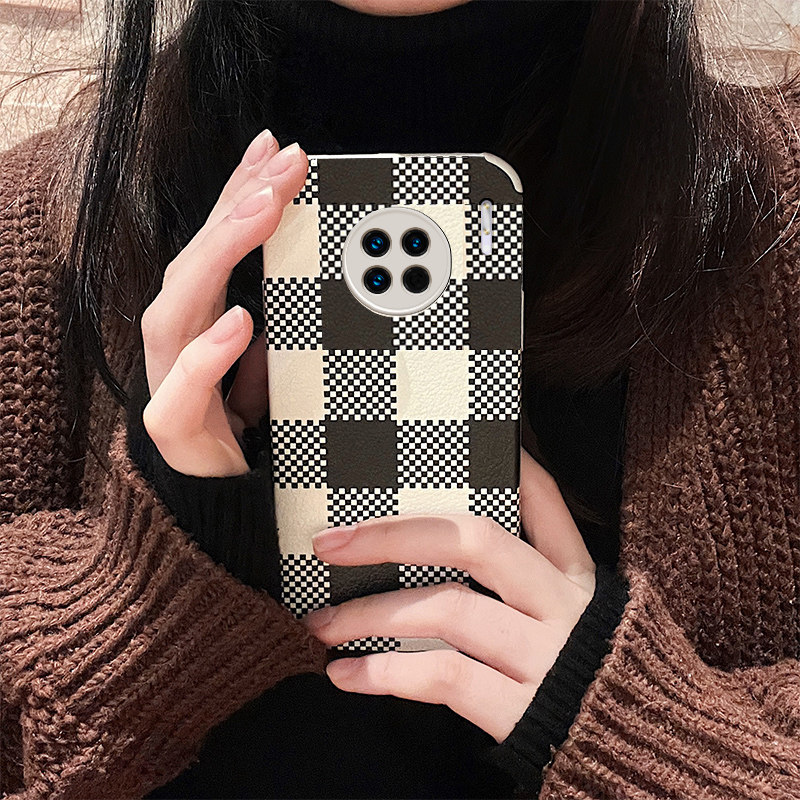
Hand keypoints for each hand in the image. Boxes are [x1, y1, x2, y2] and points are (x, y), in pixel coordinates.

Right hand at [140, 130, 308, 476]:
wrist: (218, 498)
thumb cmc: (244, 424)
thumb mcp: (275, 361)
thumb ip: (283, 321)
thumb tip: (313, 277)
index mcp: (203, 320)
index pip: (218, 246)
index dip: (240, 194)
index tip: (273, 149)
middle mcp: (180, 340)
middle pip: (198, 260)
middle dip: (238, 207)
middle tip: (283, 166)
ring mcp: (170, 380)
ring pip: (179, 306)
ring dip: (220, 255)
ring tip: (261, 215)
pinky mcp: (172, 427)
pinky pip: (183, 387)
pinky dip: (210, 352)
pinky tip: (238, 320)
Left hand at [302, 448, 596, 742]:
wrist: (645, 756)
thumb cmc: (591, 674)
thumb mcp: (580, 613)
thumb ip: (536, 565)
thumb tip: (482, 511)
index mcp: (572, 575)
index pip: (542, 502)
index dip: (502, 466)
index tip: (438, 451)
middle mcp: (562, 605)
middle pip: (472, 544)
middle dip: (393, 536)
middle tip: (330, 543)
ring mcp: (545, 657)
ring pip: (447, 610)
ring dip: (371, 613)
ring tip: (322, 623)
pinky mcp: (524, 711)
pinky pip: (446, 678)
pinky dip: (387, 672)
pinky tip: (347, 673)